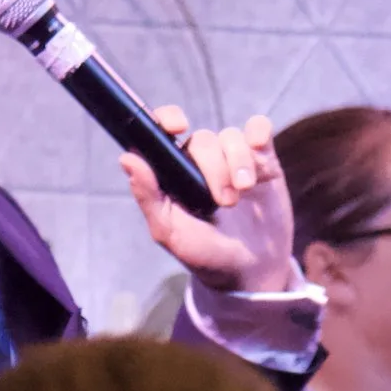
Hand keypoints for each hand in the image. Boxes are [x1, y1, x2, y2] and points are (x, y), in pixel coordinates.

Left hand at [124, 107, 295, 292]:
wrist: (250, 272)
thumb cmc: (205, 254)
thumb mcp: (170, 232)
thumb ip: (148, 196)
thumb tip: (127, 159)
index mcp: (174, 171)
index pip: (164, 130)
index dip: (168, 119)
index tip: (178, 128)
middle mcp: (202, 161)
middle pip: (204, 139)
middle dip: (214, 168)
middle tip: (225, 202)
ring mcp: (234, 160)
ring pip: (232, 137)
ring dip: (239, 162)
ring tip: (244, 192)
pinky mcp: (263, 162)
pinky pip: (260, 131)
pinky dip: (259, 137)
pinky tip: (260, 161)